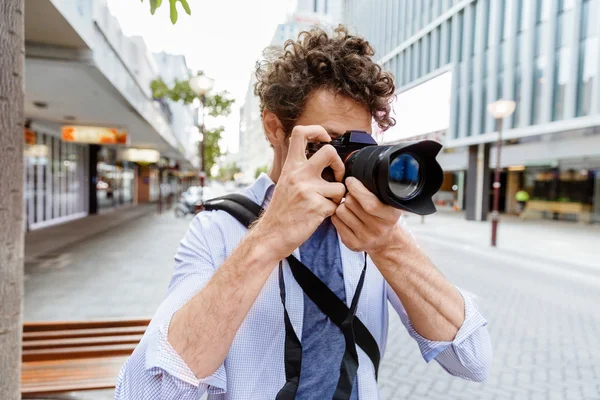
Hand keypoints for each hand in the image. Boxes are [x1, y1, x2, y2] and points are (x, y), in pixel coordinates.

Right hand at [253, 125, 345, 260]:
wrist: (271, 236)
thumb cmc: (281, 212)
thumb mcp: (285, 182)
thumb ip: (299, 169)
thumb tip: (320, 157)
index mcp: (291, 166)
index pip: (300, 133)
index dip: (317, 131)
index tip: (325, 140)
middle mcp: (298, 174)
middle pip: (329, 152)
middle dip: (339, 165)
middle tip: (336, 178)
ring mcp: (308, 190)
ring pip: (340, 185)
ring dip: (338, 197)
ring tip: (326, 203)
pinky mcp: (317, 207)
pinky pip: (337, 205)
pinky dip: (333, 212)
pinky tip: (321, 215)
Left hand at [331, 177, 402, 254]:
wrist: (386, 240)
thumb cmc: (384, 215)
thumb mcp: (390, 202)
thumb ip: (378, 190)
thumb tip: (358, 176)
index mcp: (390, 216)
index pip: (369, 202)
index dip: (357, 189)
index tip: (350, 180)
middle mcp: (378, 229)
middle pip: (350, 203)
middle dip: (349, 195)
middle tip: (353, 195)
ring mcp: (365, 238)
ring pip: (340, 211)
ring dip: (342, 205)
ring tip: (350, 207)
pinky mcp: (353, 244)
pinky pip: (335, 221)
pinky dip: (338, 216)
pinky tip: (347, 216)